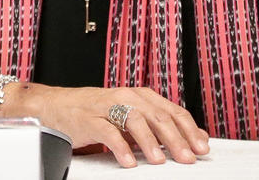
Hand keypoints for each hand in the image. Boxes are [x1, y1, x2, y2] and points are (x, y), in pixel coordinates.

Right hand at [3, 83, 209, 167]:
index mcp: (140, 96)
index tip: (202, 147)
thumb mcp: (131, 118)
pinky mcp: (89, 119)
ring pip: (135, 120)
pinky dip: (120, 148)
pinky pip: (108, 132)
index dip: (189, 129)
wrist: (57, 106)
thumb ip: (157, 126)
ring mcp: (107, 106)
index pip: (172, 111)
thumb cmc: (96, 113)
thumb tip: (190, 138)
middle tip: (187, 157)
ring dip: (150, 142)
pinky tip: (129, 162)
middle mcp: (127, 97)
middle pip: (157, 116)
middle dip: (176, 139)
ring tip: (160, 161)